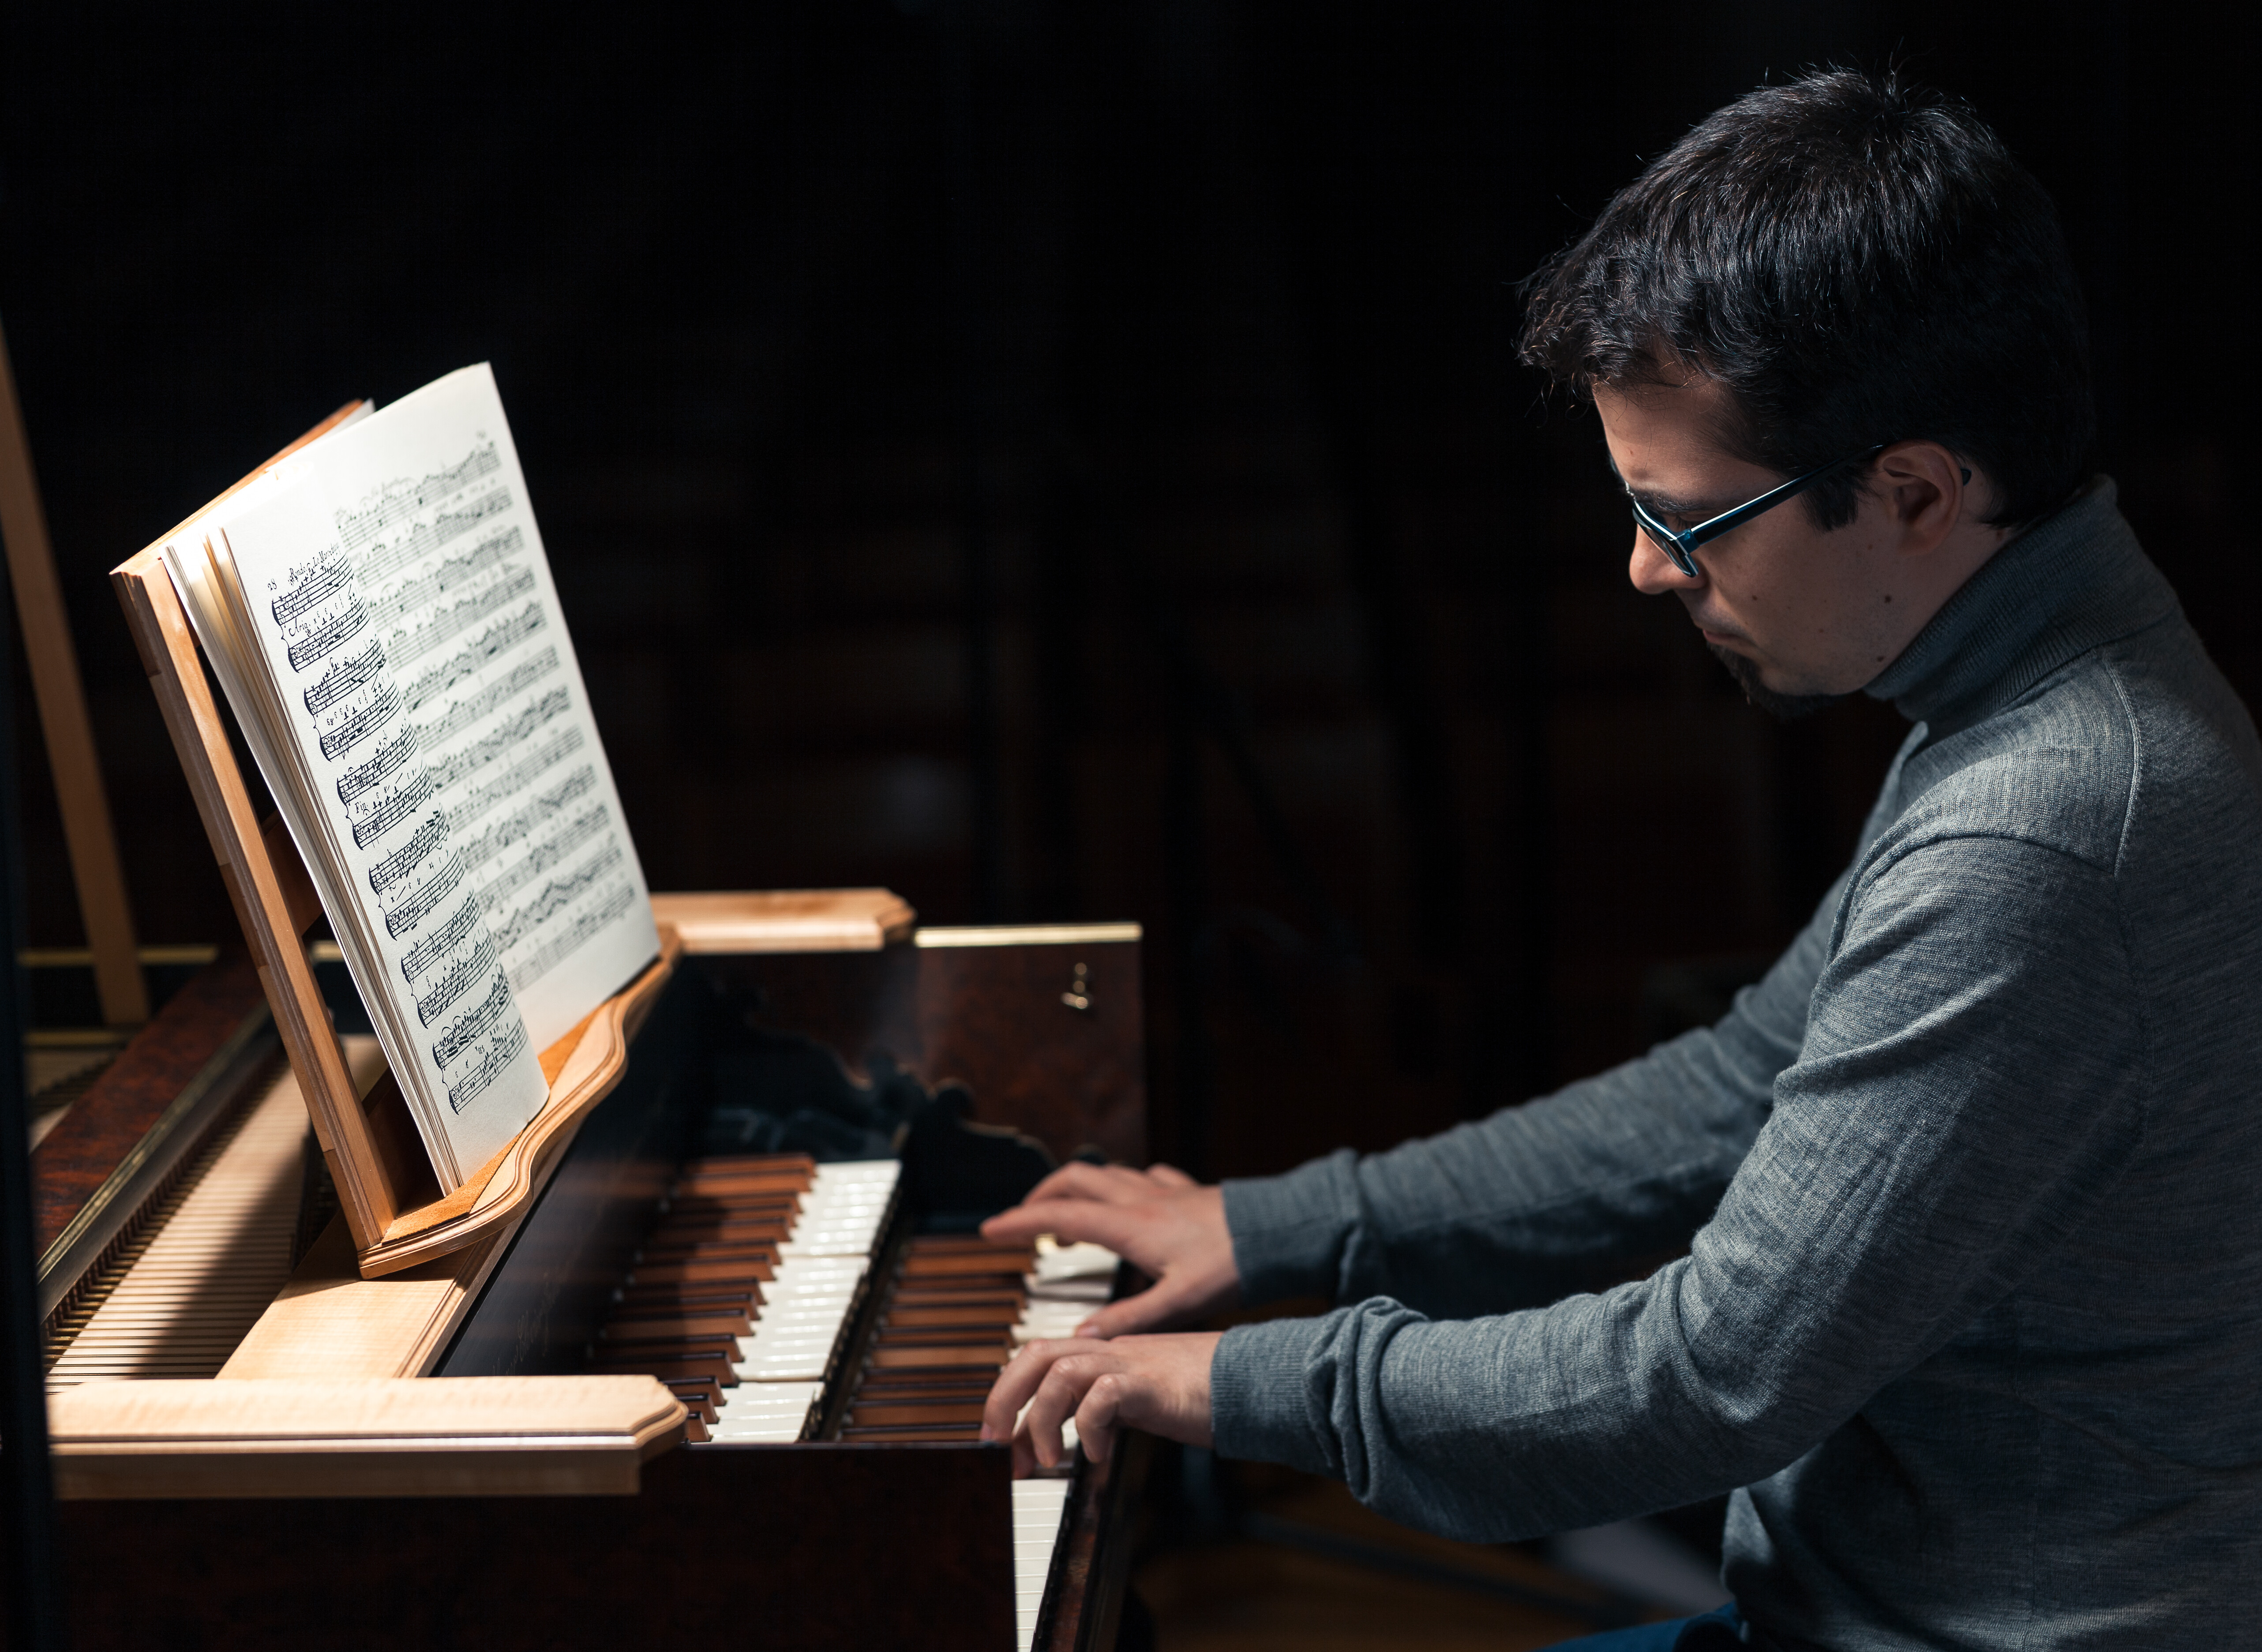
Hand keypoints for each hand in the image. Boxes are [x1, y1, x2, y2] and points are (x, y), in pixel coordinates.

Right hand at [981, 1162, 1239, 1335]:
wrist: (1276, 1230)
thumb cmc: (1231, 1265)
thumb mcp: (1177, 1300)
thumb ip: (1128, 1319)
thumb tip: (1082, 1337)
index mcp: (1130, 1226)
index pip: (1060, 1217)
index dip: (1020, 1222)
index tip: (990, 1230)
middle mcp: (1140, 1199)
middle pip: (1075, 1181)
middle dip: (1043, 1196)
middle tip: (1025, 1219)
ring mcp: (1163, 1189)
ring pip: (1107, 1174)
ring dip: (1080, 1188)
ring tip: (1070, 1215)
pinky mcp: (1186, 1190)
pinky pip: (1145, 1176)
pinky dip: (1125, 1185)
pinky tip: (1132, 1197)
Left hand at [982, 1332, 1220, 1475]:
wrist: (1252, 1378)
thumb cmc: (1198, 1393)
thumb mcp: (1133, 1403)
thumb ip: (1093, 1414)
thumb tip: (1053, 1445)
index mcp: (1104, 1353)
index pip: (1038, 1359)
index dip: (1007, 1397)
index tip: (997, 1443)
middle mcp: (1111, 1352)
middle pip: (1036, 1352)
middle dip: (1004, 1398)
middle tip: (996, 1444)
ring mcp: (1131, 1364)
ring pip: (1061, 1371)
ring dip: (1041, 1420)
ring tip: (1049, 1459)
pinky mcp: (1152, 1384)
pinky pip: (1103, 1396)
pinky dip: (1089, 1429)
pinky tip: (1099, 1455)